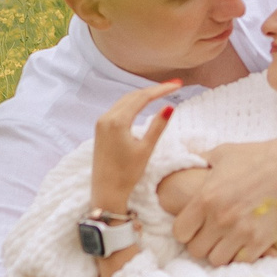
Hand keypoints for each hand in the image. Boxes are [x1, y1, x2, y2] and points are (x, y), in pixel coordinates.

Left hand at [89, 80, 181, 214]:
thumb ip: (158, 126)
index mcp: (117, 121)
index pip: (142, 98)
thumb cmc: (127, 174)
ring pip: (124, 102)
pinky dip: (131, 104)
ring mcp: (101, 123)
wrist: (106, 191)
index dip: (161, 89)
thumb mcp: (146, 149)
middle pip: (132, 96)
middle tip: (172, 86)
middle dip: (152, 90)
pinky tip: (142, 104)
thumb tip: (169, 106)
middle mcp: (106, 118)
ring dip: (141, 96)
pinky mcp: (100, 129)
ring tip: (160, 92)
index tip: (177, 84)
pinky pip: (117, 110)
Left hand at [157, 135, 276, 264]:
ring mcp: (242, 232)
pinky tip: (241, 243)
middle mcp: (221, 218)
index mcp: (206, 198)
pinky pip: (241, 261)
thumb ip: (198, 161)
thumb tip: (180, 155)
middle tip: (208, 234)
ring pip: (216, 259)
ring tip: (224, 240)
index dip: (185, 230)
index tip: (192, 226)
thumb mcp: (222, 154)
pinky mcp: (261, 241)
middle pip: (196, 249)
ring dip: (218, 251)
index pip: (180, 232)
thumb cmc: (256, 157)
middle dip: (200, 242)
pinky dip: (239, 254)